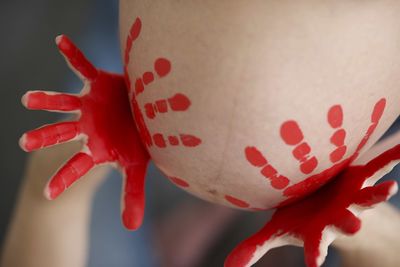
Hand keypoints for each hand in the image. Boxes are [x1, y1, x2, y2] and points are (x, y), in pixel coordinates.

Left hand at [20, 35, 149, 229]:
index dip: (64, 179)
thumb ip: (132, 194)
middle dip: (43, 138)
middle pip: (61, 134)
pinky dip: (72, 54)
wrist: (144, 116)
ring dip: (47, 101)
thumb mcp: (136, 167)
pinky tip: (60, 41)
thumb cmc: (138, 142)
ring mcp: (88, 105)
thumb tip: (131, 227)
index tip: (49, 195)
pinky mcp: (96, 84)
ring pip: (62, 104)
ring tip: (28, 101)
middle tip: (24, 144)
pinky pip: (82, 67)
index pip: (76, 166)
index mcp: (95, 148)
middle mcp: (86, 127)